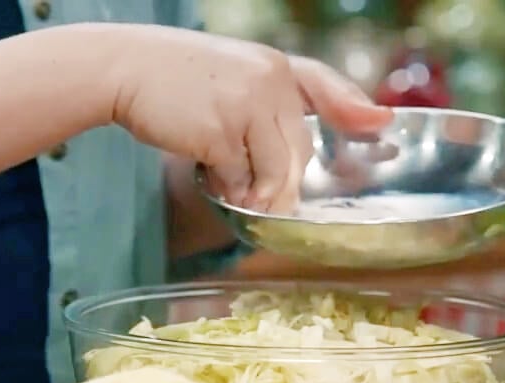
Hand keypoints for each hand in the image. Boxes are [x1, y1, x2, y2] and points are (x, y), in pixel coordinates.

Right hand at [107, 26, 390, 213]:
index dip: (352, 108)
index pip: (323, 87)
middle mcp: (269, 82)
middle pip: (298, 149)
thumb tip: (289, 170)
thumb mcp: (232, 73)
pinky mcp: (220, 133)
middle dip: (282, 181)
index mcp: (275, 64)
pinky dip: (224, 184)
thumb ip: (268, 103)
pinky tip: (203, 168)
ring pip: (272, 170)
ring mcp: (246, 106)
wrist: (124, 67)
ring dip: (253, 188)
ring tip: (225, 178)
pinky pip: (238, 177)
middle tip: (261, 196)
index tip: (379, 124)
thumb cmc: (175, 77)